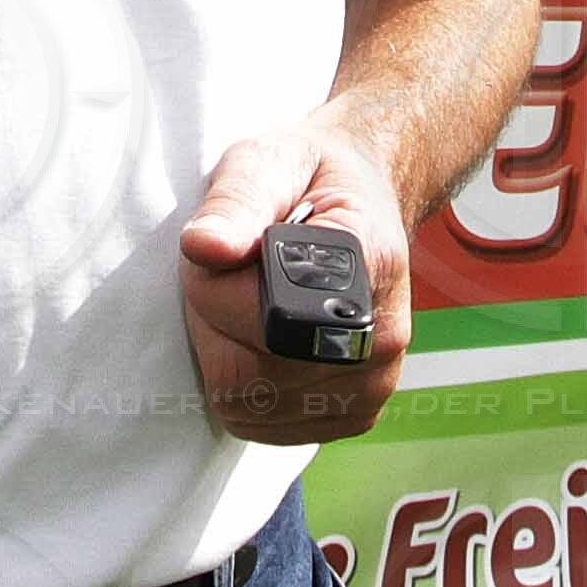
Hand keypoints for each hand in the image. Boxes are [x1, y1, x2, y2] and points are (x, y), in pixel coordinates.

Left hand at [180, 114, 413, 442]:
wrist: (364, 197)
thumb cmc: (307, 177)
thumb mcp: (266, 162)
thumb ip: (235, 202)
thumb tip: (204, 248)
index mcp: (367, 261)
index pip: (269, 317)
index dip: (220, 288)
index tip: (228, 247)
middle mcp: (382, 335)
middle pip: (246, 372)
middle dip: (212, 323)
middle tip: (231, 272)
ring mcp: (374, 384)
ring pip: (246, 404)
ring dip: (223, 355)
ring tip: (247, 301)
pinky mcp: (354, 414)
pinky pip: (261, 424)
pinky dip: (242, 387)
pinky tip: (260, 338)